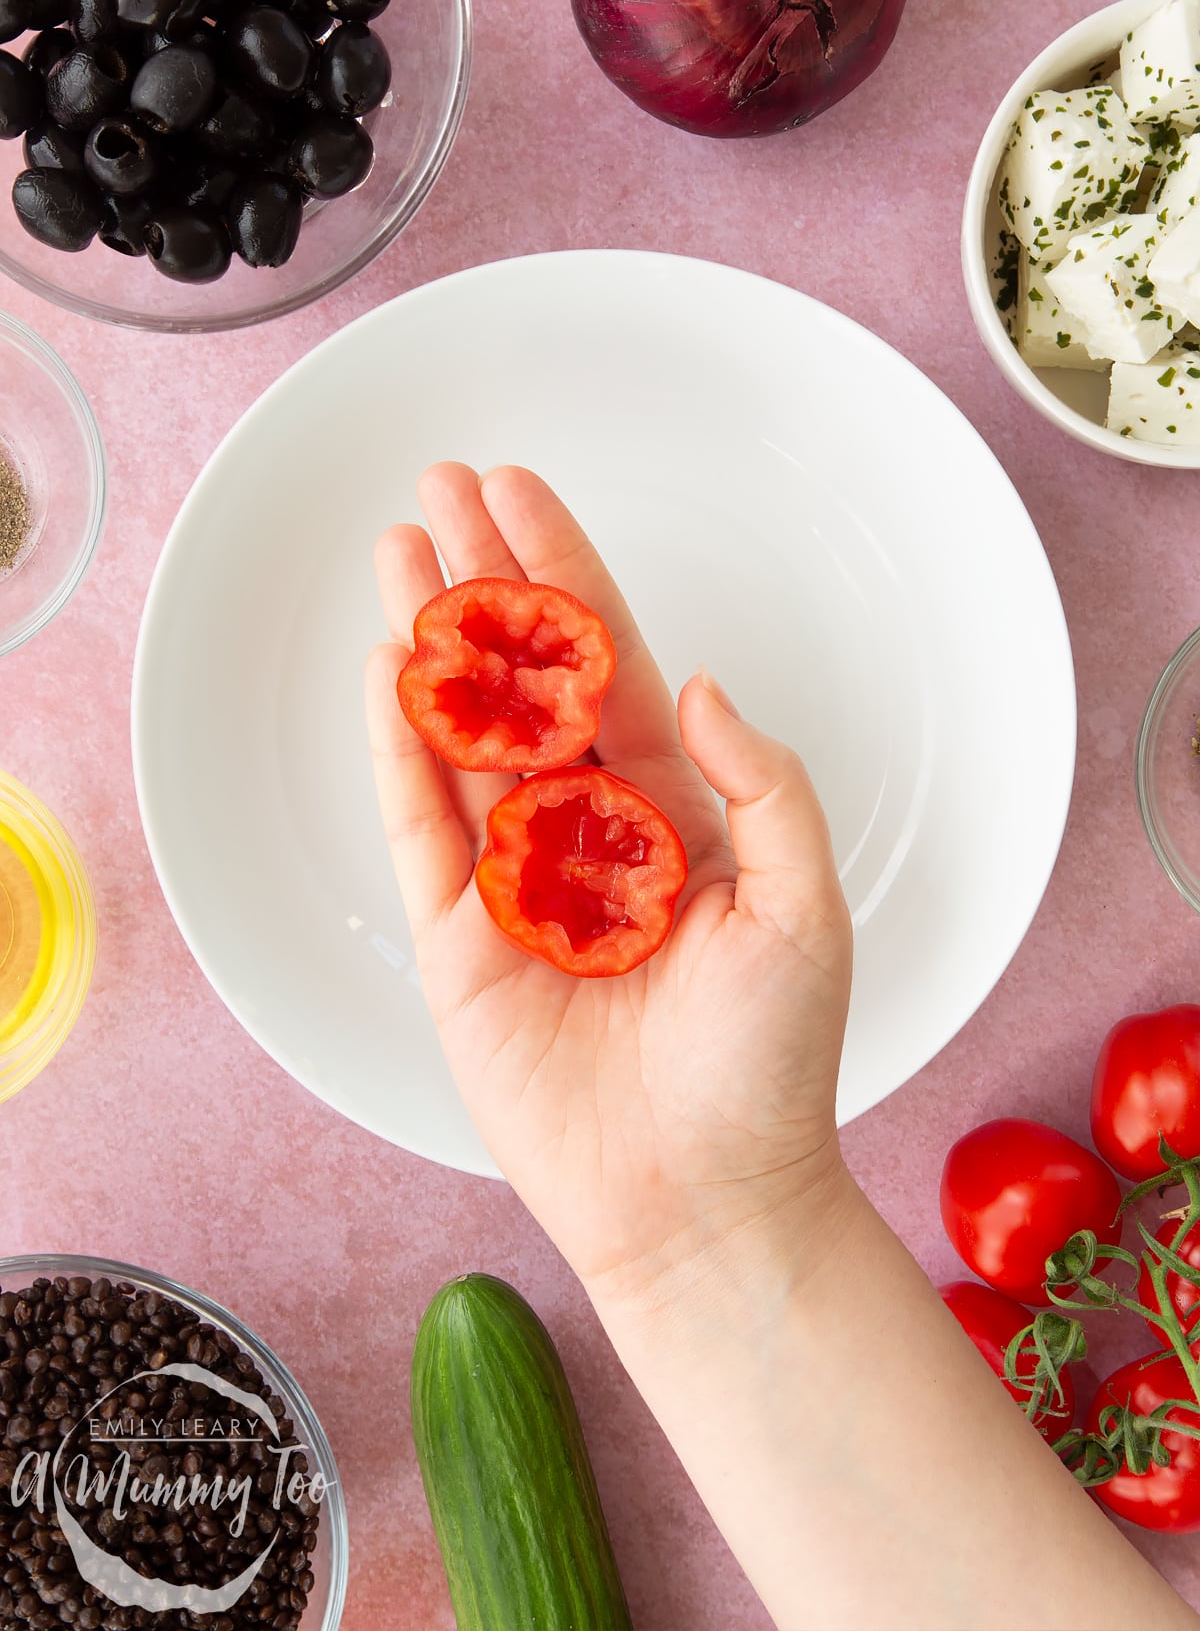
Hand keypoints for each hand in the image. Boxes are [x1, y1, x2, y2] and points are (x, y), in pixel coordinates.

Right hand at [366, 463, 852, 1304]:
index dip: (568, 574)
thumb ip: (763, 784)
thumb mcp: (806, 906)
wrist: (703, 1197)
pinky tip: (391, 671)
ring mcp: (514, 879)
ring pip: (461, 734)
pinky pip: (422, 829)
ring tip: (397, 548)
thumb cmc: (769, 1064)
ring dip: (430, 639)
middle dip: (484, 578)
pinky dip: (402, 751)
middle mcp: (587, 830)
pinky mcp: (458, 941)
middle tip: (441, 486)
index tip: (525, 494)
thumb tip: (695, 685)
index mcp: (672, 811)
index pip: (610, 665)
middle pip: (523, 677)